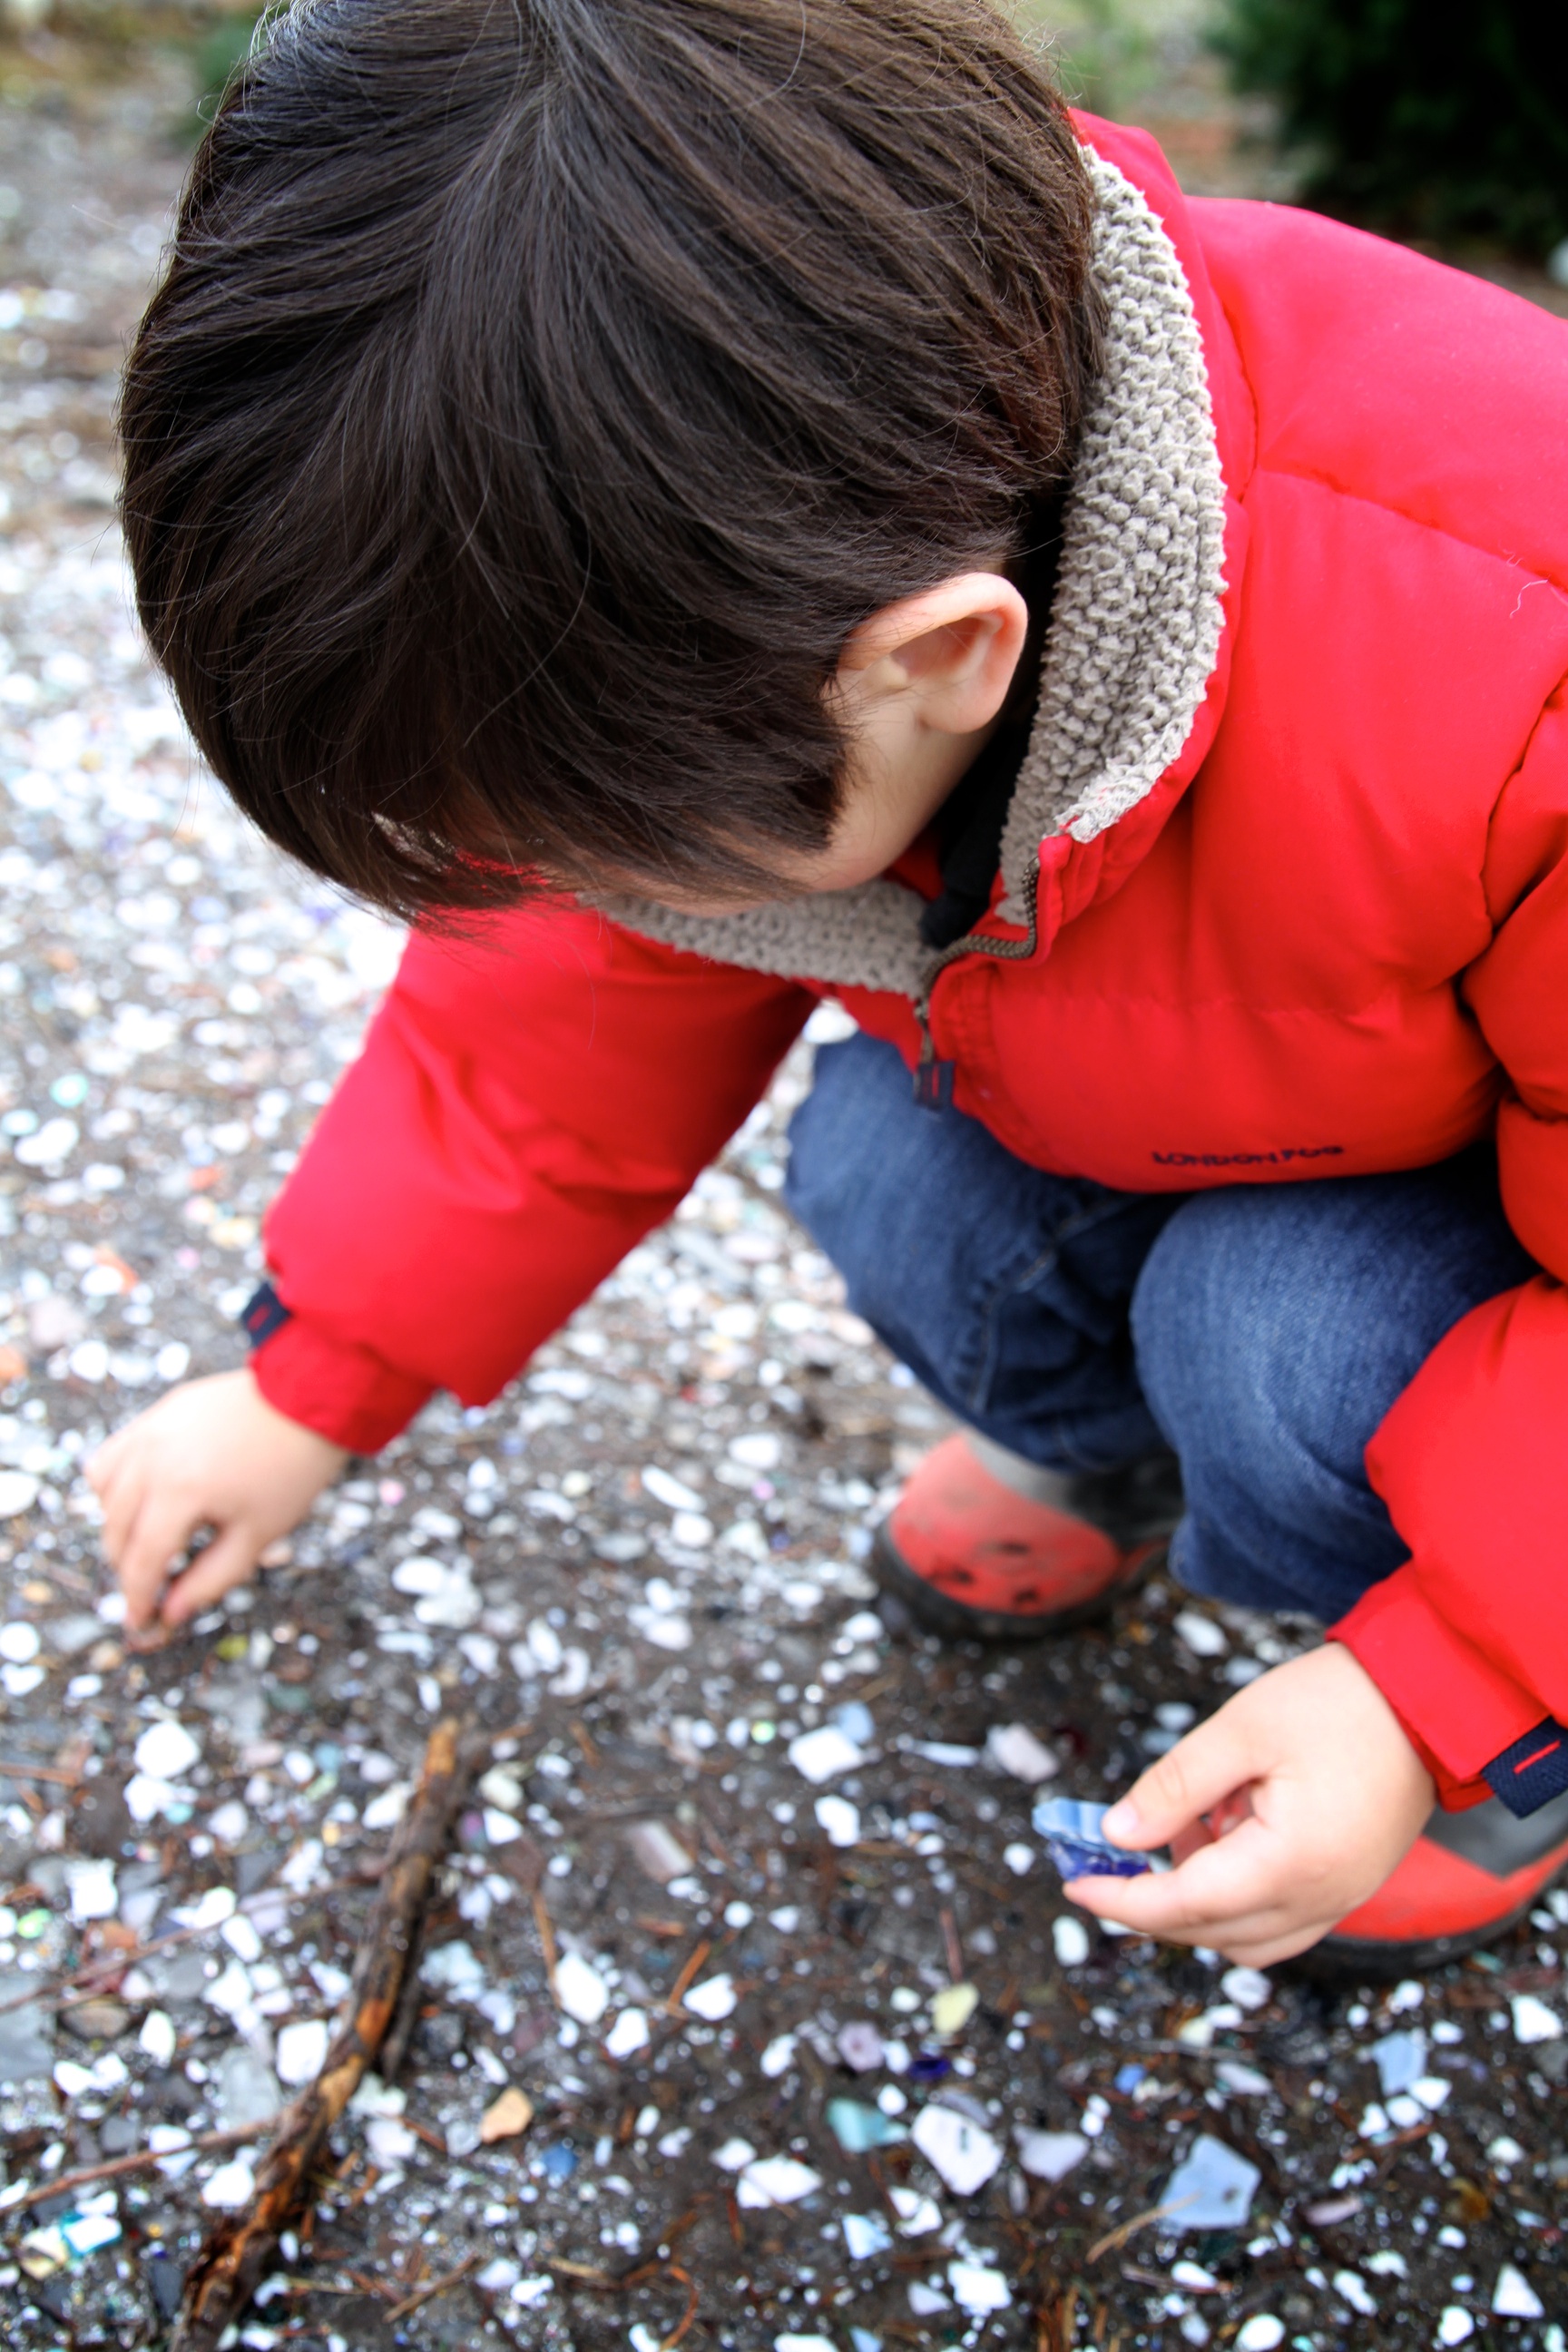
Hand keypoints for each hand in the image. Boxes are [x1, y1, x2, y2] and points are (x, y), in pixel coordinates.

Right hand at [88, 1369, 346, 1635]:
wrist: (310, 1399)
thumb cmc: (291, 1468)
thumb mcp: (257, 1535)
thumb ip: (209, 1579)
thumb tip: (171, 1612)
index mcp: (179, 1492)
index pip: (143, 1559)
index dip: (138, 1596)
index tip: (140, 1621)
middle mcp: (151, 1459)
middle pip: (117, 1529)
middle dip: (128, 1565)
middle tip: (149, 1588)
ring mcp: (148, 1431)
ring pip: (105, 1492)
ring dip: (118, 1525)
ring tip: (147, 1543)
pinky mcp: (155, 1414)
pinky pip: (112, 1455)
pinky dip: (114, 1483)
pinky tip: (140, 1499)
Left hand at [1066, 1643, 1435, 1965]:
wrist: (1431, 1697)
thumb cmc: (1340, 1704)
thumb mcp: (1241, 1729)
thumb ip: (1174, 1787)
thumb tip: (1116, 1833)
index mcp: (1289, 1865)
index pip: (1184, 1906)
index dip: (1122, 1898)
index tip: (1075, 1879)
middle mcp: (1319, 1899)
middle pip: (1209, 1933)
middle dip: (1149, 1903)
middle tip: (1106, 1855)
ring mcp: (1341, 1899)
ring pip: (1244, 1939)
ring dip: (1195, 1905)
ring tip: (1178, 1831)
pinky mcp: (1349, 1886)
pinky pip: (1280, 1921)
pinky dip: (1236, 1900)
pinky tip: (1222, 1839)